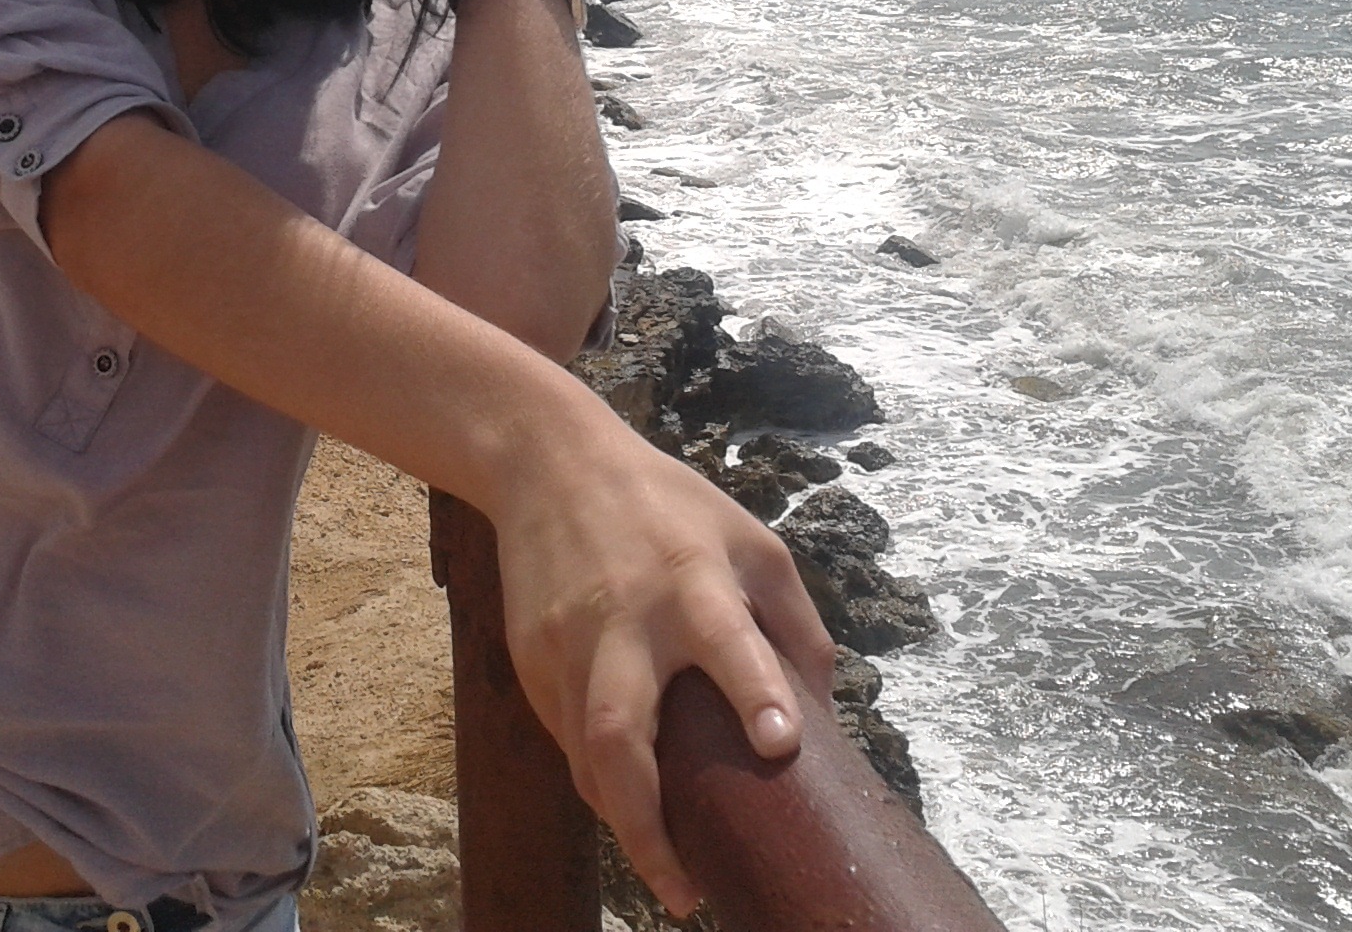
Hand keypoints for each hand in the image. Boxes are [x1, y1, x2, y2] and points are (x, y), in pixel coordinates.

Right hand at [489, 416, 836, 917]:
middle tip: (684, 888)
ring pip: (583, 754)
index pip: (724, 638)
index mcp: (690, 578)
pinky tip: (628, 803)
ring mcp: (567, 644)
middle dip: (646, 820)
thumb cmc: (668, 504)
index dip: (753, 689)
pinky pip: (565, 737)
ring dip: (622, 821)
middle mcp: (625, 618)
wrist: (547, 462)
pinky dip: (597, 779)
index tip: (780, 742)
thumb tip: (821, 716)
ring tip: (668, 872)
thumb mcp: (749, 539)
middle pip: (618, 730)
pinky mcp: (531, 658)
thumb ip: (794, 621)